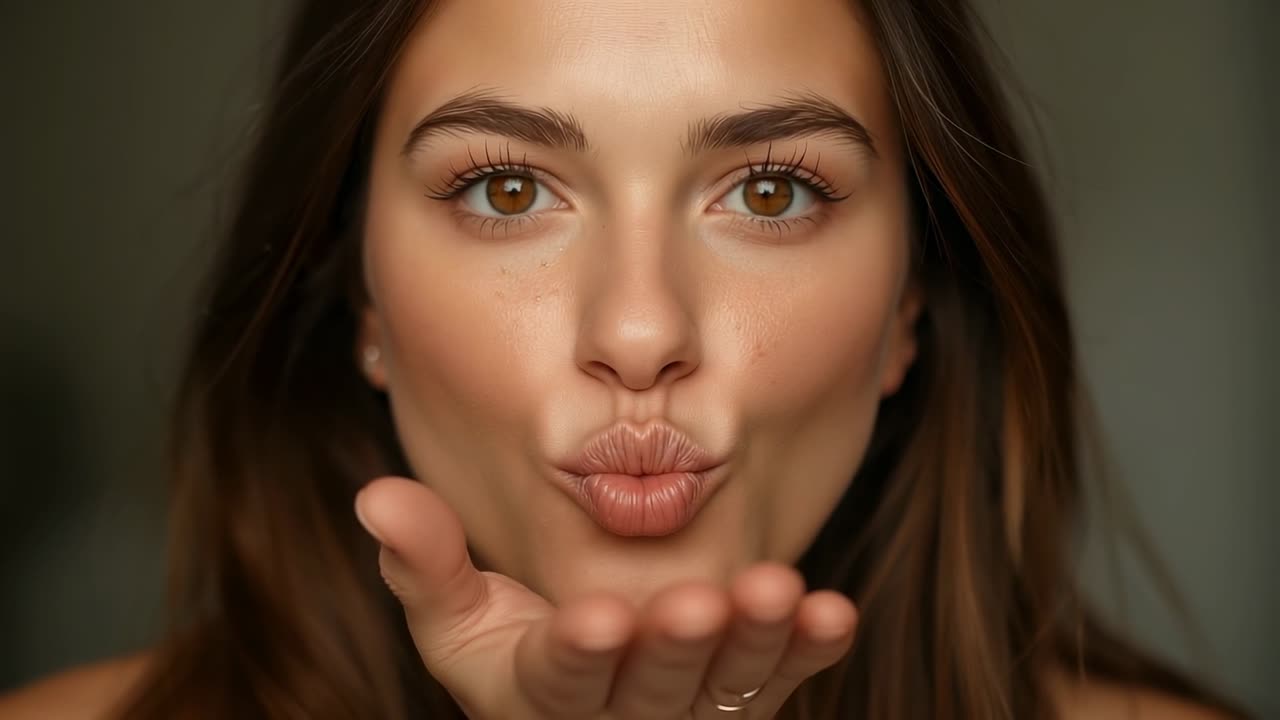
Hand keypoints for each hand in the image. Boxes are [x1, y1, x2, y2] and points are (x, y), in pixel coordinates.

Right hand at [355, 476, 857, 719]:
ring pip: (726, 683)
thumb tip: (376, 494)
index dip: (579, 654)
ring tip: (774, 591)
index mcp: (542, 692)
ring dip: (754, 640)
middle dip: (673, 647)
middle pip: (652, 682)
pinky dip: (809, 647)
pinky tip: (832, 610)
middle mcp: (623, 711)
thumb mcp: (459, 617)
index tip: (597, 621)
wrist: (594, 691)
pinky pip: (783, 676)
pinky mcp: (745, 693)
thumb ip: (425, 563)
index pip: (560, 678)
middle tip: (693, 606)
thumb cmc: (516, 646)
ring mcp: (690, 707)